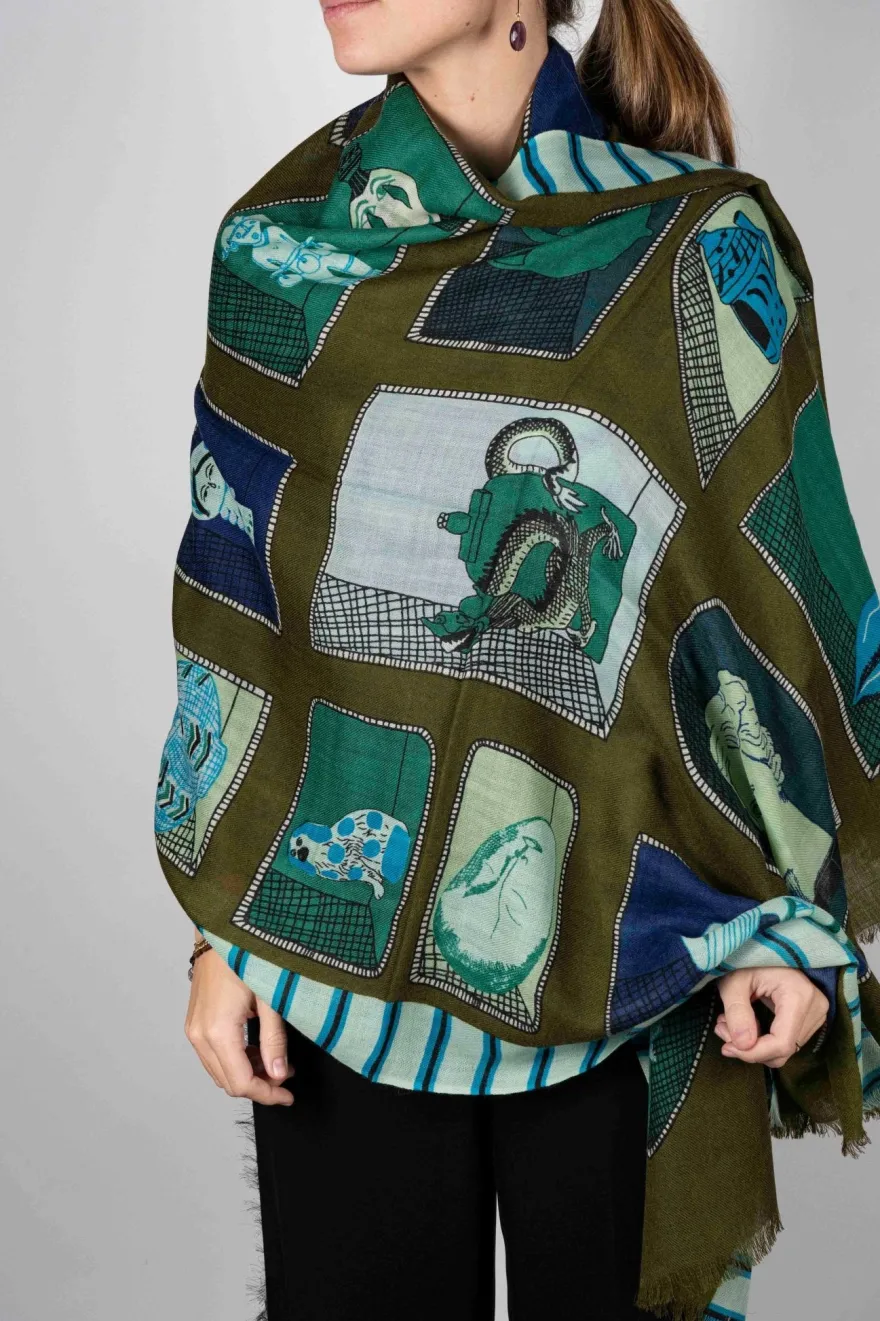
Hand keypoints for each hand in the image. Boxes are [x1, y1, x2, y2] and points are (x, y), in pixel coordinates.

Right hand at [185, 945, 294, 1105]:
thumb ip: (274, 1039)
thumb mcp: (270, 997)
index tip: (288, 1095)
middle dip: (259, 1086)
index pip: (241, 1082)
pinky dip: (235, 1061)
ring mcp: (194, 1029)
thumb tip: (279, 1073)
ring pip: (219, 1071)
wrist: (222, 930)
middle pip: (228, 1082)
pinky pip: (213, 1056)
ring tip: (276, 1062)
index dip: (267, 1094)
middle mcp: (200, 1034)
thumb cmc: (247, 955)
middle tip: (287, 1078)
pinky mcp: (195, 1022)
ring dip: (247, 1074)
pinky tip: (257, 1050)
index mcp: (218, 1031)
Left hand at [714, 966, 829, 1067]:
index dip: (753, 1054)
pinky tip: (746, 1024)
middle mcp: (816, 1007)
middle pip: (782, 1050)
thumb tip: (742, 1046)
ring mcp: (818, 1013)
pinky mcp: (812, 1018)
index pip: (781, 1043)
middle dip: (748, 1047)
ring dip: (753, 1045)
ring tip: (730, 1023)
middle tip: (722, 1029)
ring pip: (784, 1050)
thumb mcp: (734, 980)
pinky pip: (787, 1042)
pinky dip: (763, 1041)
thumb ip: (736, 1011)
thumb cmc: (749, 958)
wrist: (766, 947)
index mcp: (799, 995)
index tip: (727, 1047)